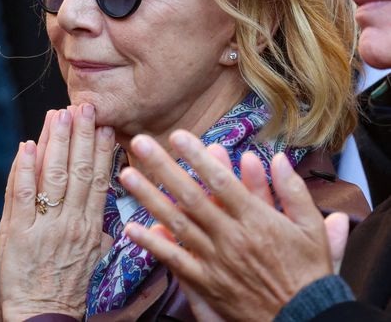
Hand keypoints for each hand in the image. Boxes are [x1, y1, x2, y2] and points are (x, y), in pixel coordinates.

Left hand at [0, 105, 114, 321]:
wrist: (39, 321)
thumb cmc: (68, 293)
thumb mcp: (93, 262)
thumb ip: (102, 232)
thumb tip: (113, 212)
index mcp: (92, 228)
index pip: (98, 181)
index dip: (101, 151)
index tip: (106, 126)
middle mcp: (71, 223)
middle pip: (78, 171)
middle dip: (82, 135)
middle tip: (85, 107)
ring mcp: (44, 227)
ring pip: (52, 176)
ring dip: (56, 142)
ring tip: (60, 115)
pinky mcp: (17, 235)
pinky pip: (21, 196)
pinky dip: (24, 170)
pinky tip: (27, 146)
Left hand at [120, 130, 347, 321]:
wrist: (306, 321)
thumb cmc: (308, 273)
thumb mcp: (311, 229)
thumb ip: (293, 191)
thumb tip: (278, 157)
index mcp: (255, 219)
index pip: (220, 181)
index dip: (197, 157)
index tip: (177, 136)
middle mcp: (230, 236)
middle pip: (190, 196)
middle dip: (163, 167)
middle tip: (140, 143)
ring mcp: (215, 260)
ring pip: (176, 223)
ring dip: (149, 197)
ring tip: (127, 175)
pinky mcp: (206, 282)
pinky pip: (175, 261)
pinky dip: (152, 245)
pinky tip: (130, 228)